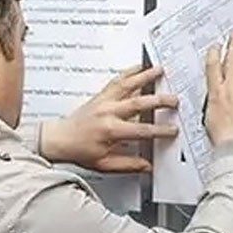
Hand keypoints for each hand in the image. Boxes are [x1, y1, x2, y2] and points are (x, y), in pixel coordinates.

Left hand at [40, 66, 179, 171]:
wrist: (59, 139)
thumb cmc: (78, 150)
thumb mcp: (104, 164)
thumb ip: (128, 165)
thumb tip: (147, 166)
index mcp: (110, 130)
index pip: (142, 130)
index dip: (160, 130)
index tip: (172, 130)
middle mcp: (108, 112)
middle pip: (138, 103)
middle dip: (159, 101)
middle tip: (174, 100)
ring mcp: (104, 101)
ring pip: (127, 85)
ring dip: (145, 77)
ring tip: (159, 71)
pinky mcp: (101, 96)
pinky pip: (117, 81)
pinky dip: (129, 72)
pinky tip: (139, 67)